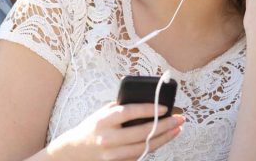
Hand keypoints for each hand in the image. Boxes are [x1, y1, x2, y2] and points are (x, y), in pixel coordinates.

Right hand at [46, 102, 183, 160]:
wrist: (76, 151)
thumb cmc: (93, 127)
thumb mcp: (102, 113)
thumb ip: (121, 108)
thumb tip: (147, 101)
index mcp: (103, 121)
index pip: (128, 112)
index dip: (148, 109)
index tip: (165, 107)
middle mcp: (108, 138)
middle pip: (142, 132)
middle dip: (164, 125)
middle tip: (179, 118)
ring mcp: (113, 154)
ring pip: (145, 147)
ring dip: (164, 138)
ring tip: (177, 129)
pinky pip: (140, 155)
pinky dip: (153, 146)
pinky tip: (163, 138)